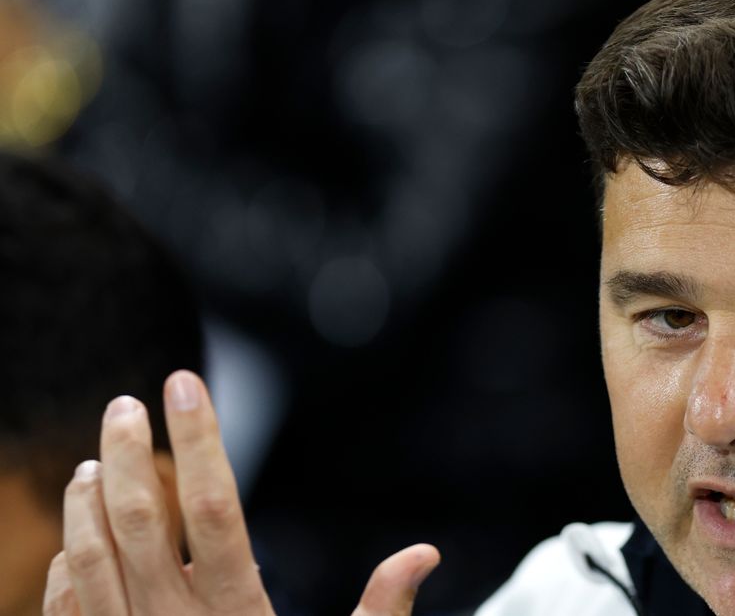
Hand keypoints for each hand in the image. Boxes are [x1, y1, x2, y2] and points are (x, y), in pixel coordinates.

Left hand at [42, 370, 440, 615]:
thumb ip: (382, 610)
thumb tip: (425, 552)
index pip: (214, 507)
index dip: (199, 440)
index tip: (184, 386)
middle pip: (139, 521)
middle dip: (129, 452)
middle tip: (125, 403)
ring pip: (89, 559)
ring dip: (84, 503)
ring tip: (92, 459)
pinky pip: (66, 612)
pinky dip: (63, 566)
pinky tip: (72, 535)